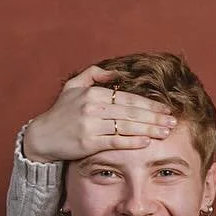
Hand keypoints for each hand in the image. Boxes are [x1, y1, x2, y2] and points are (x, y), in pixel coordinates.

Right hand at [21, 64, 175, 161]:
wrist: (42, 137)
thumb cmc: (60, 113)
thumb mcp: (73, 87)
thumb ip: (94, 74)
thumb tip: (116, 72)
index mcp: (93, 93)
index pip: (127, 98)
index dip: (149, 104)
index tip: (165, 109)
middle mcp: (92, 108)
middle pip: (131, 112)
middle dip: (155, 117)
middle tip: (173, 121)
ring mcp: (90, 125)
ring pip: (126, 126)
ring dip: (149, 129)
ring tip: (166, 132)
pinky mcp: (88, 143)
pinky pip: (115, 141)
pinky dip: (131, 142)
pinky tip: (146, 142)